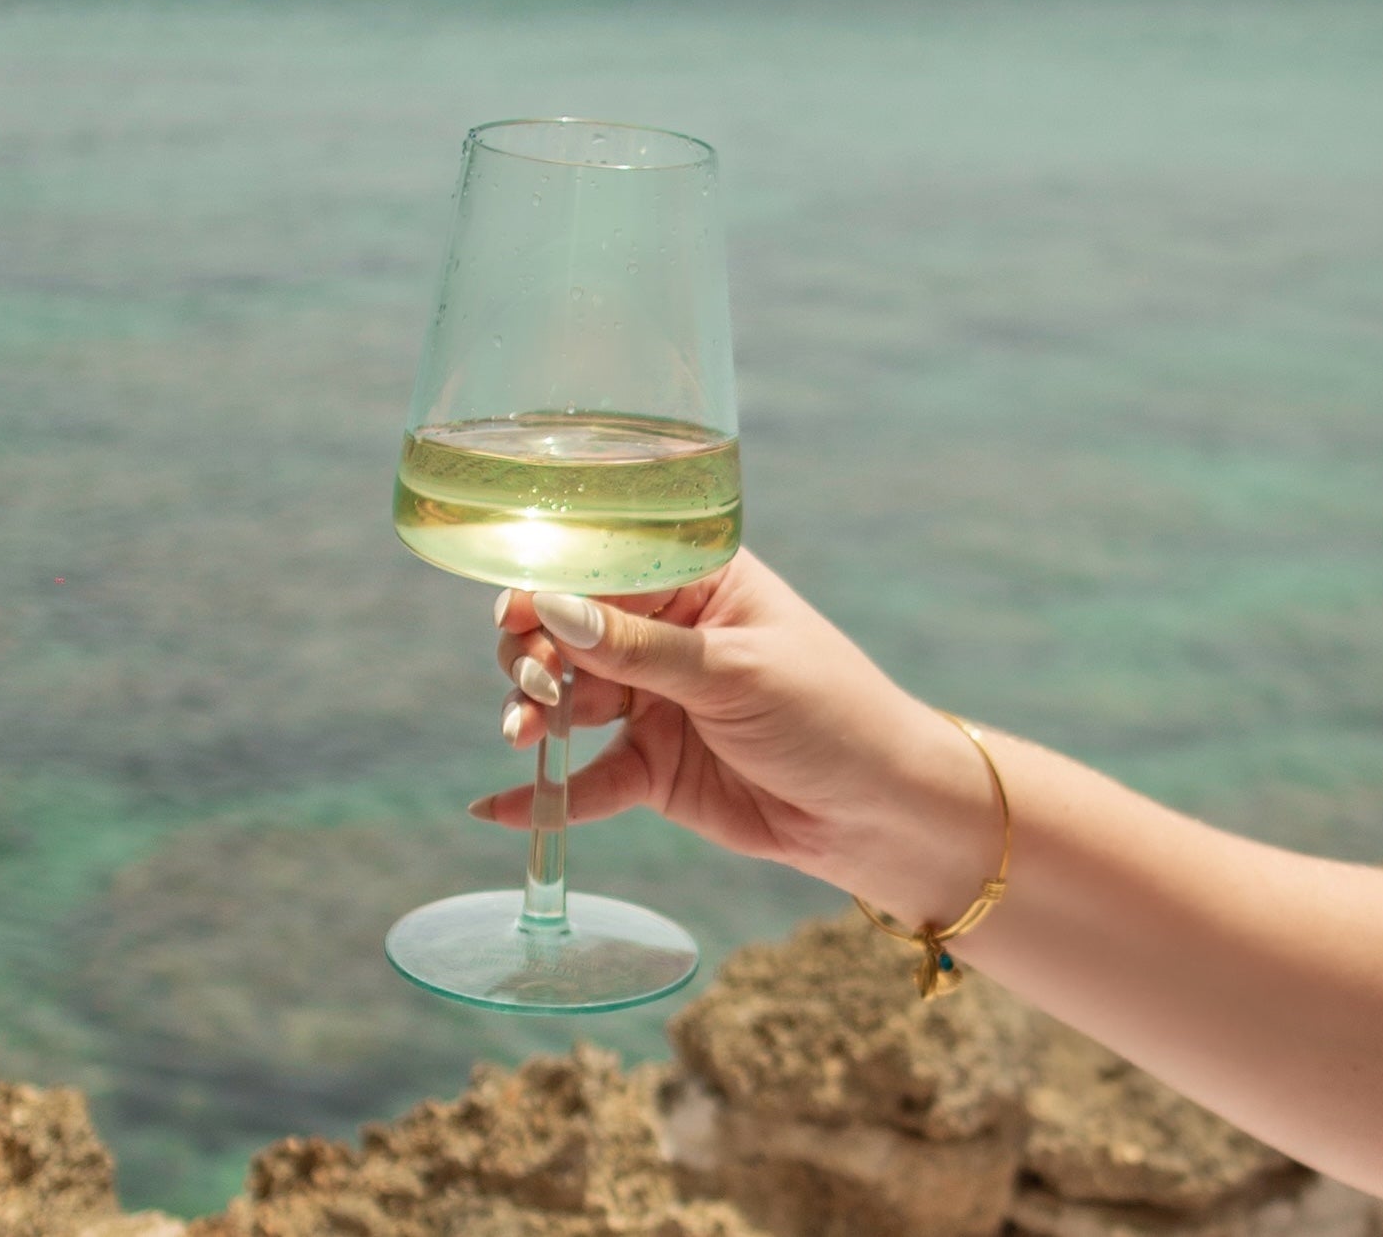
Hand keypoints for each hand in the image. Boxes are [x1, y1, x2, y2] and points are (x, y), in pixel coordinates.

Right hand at [480, 550, 985, 903]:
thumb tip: (551, 607)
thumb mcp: (734, 671)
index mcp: (695, 582)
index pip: (604, 570)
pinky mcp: (653, 770)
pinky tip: (499, 808)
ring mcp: (654, 703)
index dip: (550, 587)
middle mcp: (664, 635)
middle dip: (534, 655)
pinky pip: (586, 779)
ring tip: (522, 735)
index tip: (514, 612)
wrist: (883, 812)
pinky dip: (545, 794)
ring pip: (567, 701)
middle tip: (532, 685)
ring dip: (533, 715)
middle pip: (568, 634)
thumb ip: (638, 648)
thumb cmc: (831, 713)